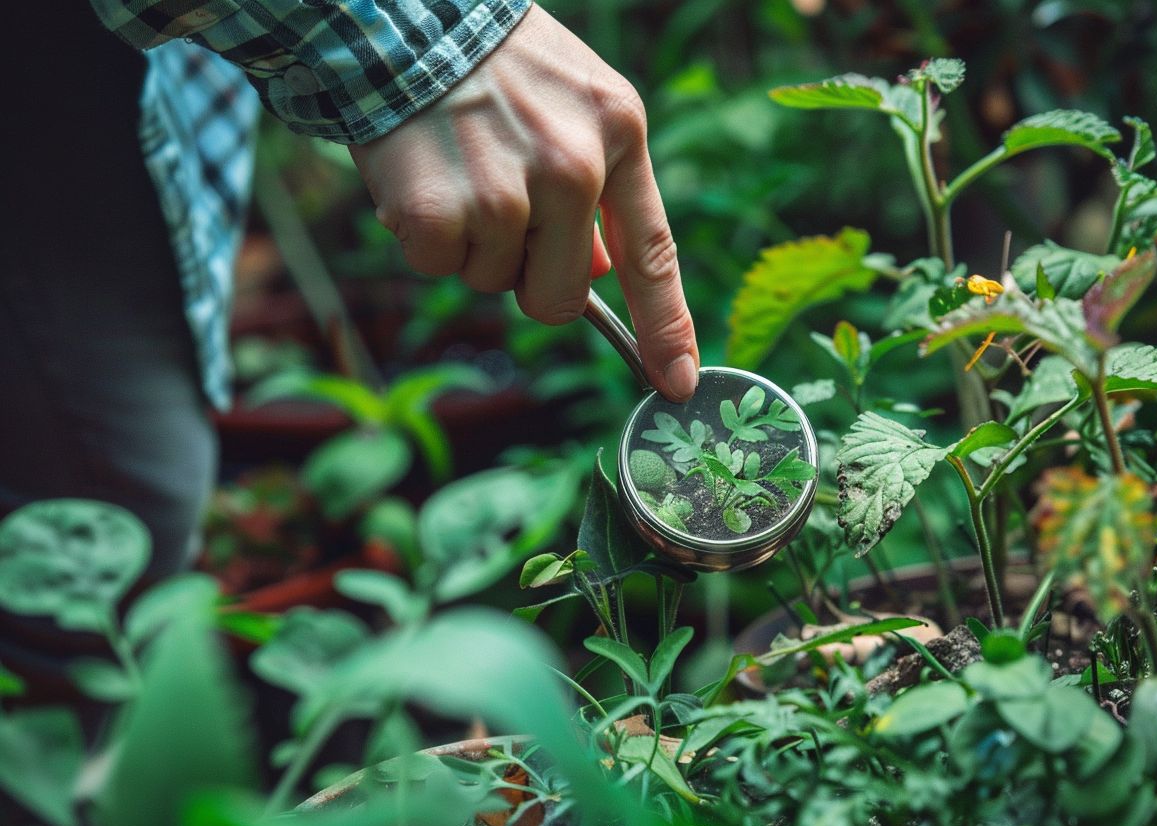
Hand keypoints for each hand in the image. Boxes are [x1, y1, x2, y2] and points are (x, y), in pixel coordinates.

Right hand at [349, 4, 697, 400]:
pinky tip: (422, 176)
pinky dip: (424, 237)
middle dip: (530, 276)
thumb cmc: (497, 64)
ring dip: (473, 244)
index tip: (677, 383)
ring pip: (495, 282)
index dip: (667, 327)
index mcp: (619, 134)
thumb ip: (599, 192)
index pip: (652, 254)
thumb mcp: (575, 104)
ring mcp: (505, 193)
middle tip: (500, 207)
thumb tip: (597, 276)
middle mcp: (572, 168)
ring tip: (459, 168)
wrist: (405, 12)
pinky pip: (438, 268)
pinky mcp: (440, 212)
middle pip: (561, 297)